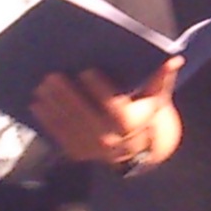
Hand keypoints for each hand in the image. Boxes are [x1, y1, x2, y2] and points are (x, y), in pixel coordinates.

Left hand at [34, 59, 180, 168]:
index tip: (86, 70)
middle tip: (52, 75)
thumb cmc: (143, 114)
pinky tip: (36, 103)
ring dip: (53, 106)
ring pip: (69, 125)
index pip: (114, 106)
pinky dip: (47, 120)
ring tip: (41, 86)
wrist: (136, 149)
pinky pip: (59, 135)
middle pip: (85, 116)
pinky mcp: (78, 153)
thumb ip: (161, 78)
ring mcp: (92, 148)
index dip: (99, 88)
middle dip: (67, 95)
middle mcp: (111, 140)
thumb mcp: (156, 98)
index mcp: (130, 124)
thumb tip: (174, 58)